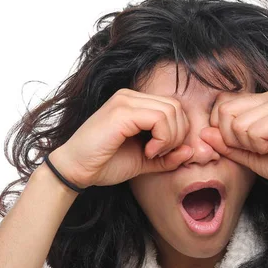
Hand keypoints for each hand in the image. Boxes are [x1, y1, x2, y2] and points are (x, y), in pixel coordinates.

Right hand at [49, 88, 194, 187]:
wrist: (76, 170)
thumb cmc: (105, 164)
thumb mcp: (145, 161)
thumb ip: (167, 156)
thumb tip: (190, 150)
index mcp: (135, 103)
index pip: (174, 108)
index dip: (178, 133)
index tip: (162, 153)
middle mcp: (130, 96)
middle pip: (177, 107)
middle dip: (177, 135)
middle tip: (160, 153)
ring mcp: (125, 101)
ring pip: (171, 111)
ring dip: (169, 137)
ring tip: (152, 153)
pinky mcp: (122, 111)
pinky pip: (159, 118)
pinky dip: (162, 138)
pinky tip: (148, 151)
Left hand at [199, 90, 267, 197]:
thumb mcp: (247, 155)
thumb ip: (226, 144)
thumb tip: (203, 133)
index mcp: (259, 101)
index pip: (222, 105)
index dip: (224, 131)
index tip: (246, 145)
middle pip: (225, 111)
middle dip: (234, 138)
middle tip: (256, 147)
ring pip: (237, 124)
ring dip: (250, 144)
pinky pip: (253, 131)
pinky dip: (260, 146)